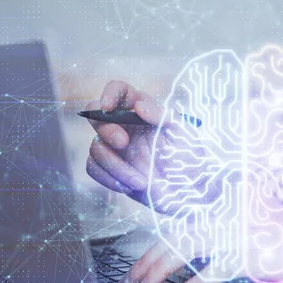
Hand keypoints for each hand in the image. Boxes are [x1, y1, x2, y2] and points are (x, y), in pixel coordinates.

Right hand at [86, 80, 212, 212]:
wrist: (188, 192)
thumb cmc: (189, 157)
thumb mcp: (182, 133)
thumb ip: (162, 116)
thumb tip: (138, 105)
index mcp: (142, 110)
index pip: (120, 91)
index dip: (109, 94)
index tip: (108, 107)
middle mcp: (125, 125)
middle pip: (97, 116)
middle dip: (106, 130)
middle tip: (123, 143)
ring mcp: (115, 147)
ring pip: (96, 147)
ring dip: (115, 165)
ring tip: (140, 181)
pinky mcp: (109, 168)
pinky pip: (93, 168)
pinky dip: (109, 178)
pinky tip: (131, 187)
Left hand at [119, 217, 282, 282]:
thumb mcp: (256, 237)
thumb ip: (228, 238)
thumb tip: (192, 252)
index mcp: (233, 207)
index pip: (186, 224)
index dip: (159, 245)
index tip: (141, 265)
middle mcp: (235, 212)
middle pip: (181, 233)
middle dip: (150, 257)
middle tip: (131, 279)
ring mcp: (244, 229)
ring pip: (189, 246)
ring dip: (160, 269)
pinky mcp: (254, 251)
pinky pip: (214, 269)